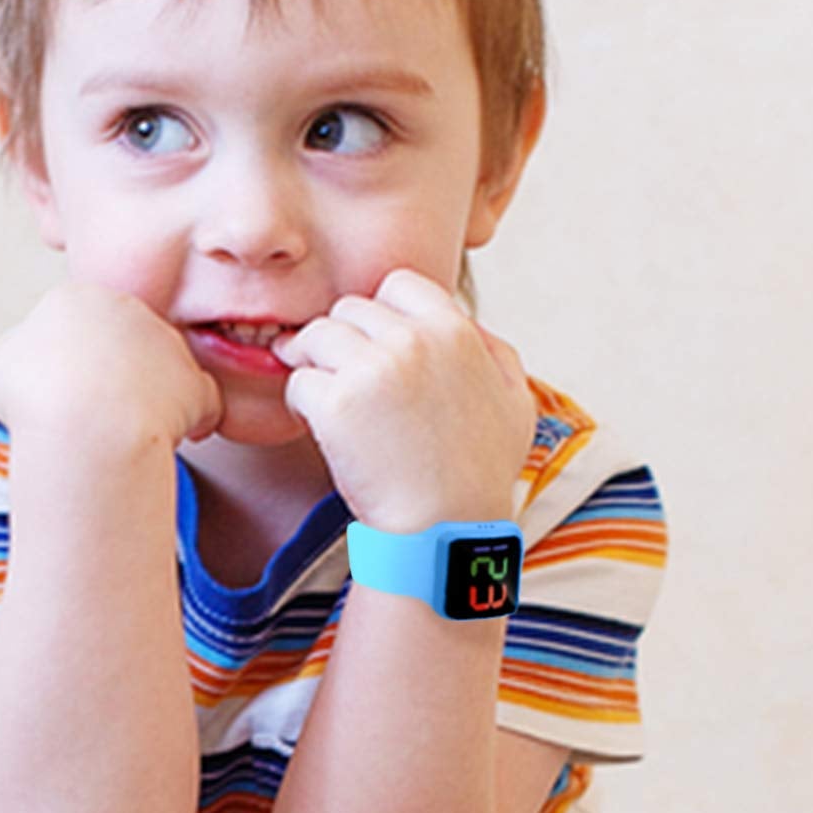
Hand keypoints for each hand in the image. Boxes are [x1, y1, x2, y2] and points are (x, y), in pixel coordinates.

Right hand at [0, 280, 222, 455]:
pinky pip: (198, 404)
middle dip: (114, 381)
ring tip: (124, 436)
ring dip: (150, 403)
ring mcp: (168, 345)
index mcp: (78, 298)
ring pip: (162, 375)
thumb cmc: (31, 396)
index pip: (80, 332)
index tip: (60, 400)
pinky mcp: (195, 382)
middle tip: (92, 419)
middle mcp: (130, 310)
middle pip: (125, 349)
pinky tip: (165, 443)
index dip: (70, 370)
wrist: (85, 421)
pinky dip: (189, 424)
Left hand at [270, 267, 536, 529]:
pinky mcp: (336, 405)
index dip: (381, 313)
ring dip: (313, 364)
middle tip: (340, 376)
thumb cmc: (481, 474)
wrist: (445, 529)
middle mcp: (412, 340)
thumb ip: (495, 352)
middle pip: (349, 309)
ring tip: (323, 397)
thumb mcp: (516, 402)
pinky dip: (300, 402)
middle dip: (342, 341)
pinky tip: (315, 424)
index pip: (398, 283)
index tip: (374, 346)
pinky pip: (297, 381)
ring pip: (316, 336)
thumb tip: (469, 324)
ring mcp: (371, 370)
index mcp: (454, 331)